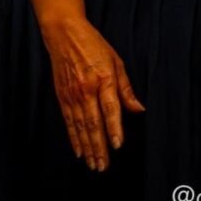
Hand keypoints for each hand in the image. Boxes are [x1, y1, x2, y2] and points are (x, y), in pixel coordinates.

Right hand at [44, 16, 144, 171]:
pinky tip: (79, 151)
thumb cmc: (93, 45)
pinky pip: (69, 122)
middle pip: (94, 123)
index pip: (110, 109)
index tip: (118, 146)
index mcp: (104, 78)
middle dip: (100, 147)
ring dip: (88, 147)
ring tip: (93, 164)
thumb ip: (126, 88)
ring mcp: (73, 94)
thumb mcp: (116, 60)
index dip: (114, 129)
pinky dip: (74, 138)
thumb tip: (139, 108)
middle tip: (104, 166)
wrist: (64, 34)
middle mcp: (87, 89)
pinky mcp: (62, 97)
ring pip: (81, 127)